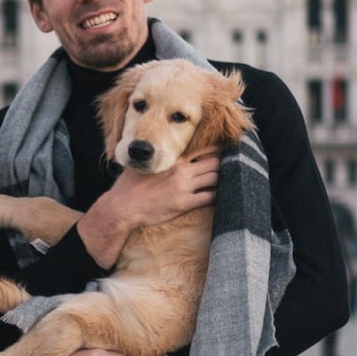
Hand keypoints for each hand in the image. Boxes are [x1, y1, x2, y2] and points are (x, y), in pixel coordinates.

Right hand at [76, 152, 219, 268]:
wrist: (122, 206)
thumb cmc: (128, 186)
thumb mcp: (142, 164)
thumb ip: (154, 157)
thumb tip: (154, 151)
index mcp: (172, 159)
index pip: (203, 149)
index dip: (218, 150)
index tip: (226, 151)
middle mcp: (181, 170)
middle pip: (214, 163)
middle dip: (226, 164)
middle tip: (234, 166)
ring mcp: (183, 187)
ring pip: (215, 178)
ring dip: (225, 180)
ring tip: (232, 181)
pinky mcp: (183, 203)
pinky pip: (209, 198)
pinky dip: (219, 197)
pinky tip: (223, 198)